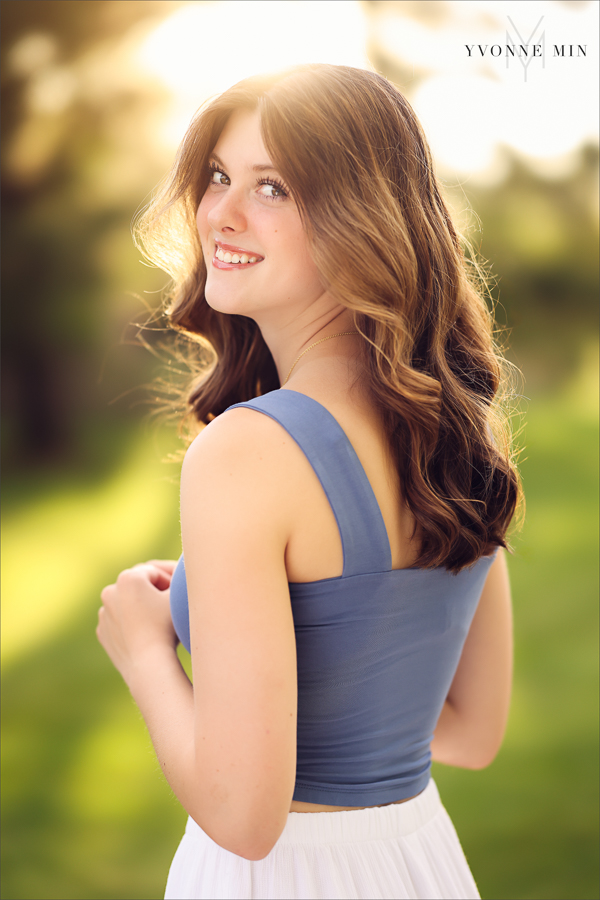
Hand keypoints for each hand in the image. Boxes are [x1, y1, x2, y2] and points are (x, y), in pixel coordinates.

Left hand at [97, 562, 177, 686]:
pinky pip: (120, 621)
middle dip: (155, 592)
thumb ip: (182, 577)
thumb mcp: (181, 597)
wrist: (149, 666)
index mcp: (128, 578)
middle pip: (139, 586)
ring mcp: (104, 613)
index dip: (171, 582)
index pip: (155, 572)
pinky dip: (131, 624)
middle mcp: (111, 591)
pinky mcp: (103, 632)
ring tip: (159, 621)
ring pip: (128, 603)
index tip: (181, 595)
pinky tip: (146, 633)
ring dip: (142, 607)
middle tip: (172, 605)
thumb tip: (185, 569)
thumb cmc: (168, 628)